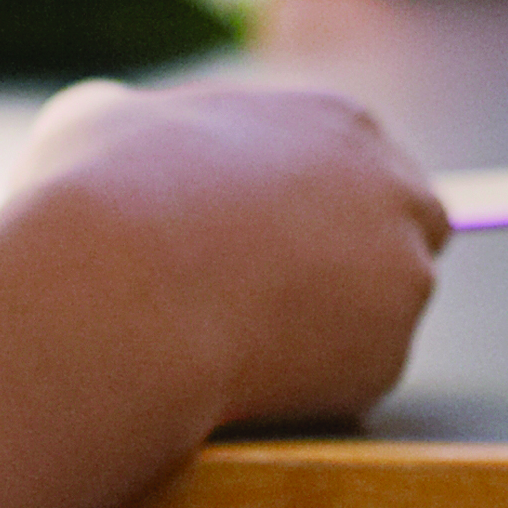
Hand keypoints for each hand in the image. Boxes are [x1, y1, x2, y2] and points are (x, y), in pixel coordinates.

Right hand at [0, 78, 448, 430]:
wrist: (114, 291)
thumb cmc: (100, 197)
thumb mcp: (98, 118)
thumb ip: (141, 125)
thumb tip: (118, 136)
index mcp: (337, 122)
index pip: (367, 165)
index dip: (319, 208)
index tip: (275, 242)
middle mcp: (393, 189)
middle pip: (409, 231)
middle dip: (357, 265)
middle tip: (281, 300)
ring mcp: (401, 275)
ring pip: (379, 314)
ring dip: (329, 332)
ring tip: (239, 342)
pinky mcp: (387, 359)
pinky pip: (350, 381)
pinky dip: (308, 389)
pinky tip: (244, 379)